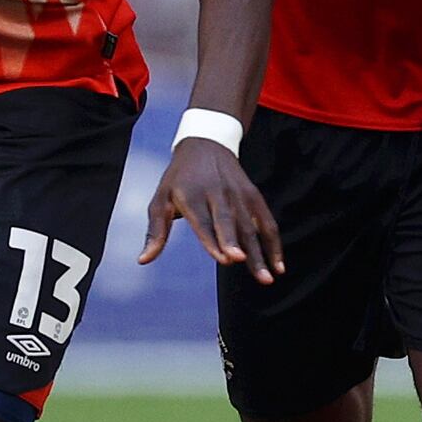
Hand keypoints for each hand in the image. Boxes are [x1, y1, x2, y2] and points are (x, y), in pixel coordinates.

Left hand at [141, 133, 279, 272]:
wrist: (207, 143)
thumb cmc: (179, 178)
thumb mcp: (161, 199)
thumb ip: (156, 231)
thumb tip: (143, 260)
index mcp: (192, 195)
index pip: (203, 221)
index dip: (213, 240)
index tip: (224, 258)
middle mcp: (217, 193)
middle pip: (228, 222)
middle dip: (236, 242)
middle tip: (242, 261)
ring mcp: (239, 194)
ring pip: (251, 227)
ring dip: (260, 253)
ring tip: (267, 278)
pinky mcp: (254, 196)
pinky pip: (267, 222)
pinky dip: (274, 244)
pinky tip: (278, 266)